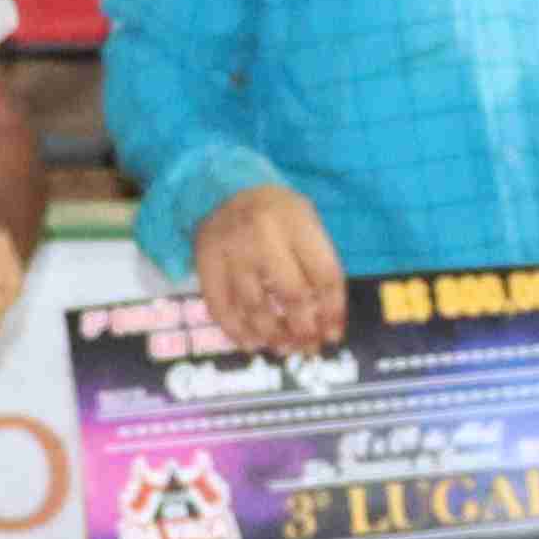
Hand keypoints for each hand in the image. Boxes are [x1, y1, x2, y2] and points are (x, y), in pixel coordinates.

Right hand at [192, 181, 346, 354]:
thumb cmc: (276, 215)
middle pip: (291, 293)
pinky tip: (251, 344)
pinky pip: (221, 306)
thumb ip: (317, 264)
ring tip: (283, 349)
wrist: (223, 190)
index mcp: (297, 220)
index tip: (333, 336)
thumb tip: (326, 321)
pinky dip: (236, 332)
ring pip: (255, 305)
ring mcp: (231, 247)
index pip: (324, 273)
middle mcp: (264, 232)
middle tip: (307, 348)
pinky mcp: (205, 261)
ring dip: (272, 336)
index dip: (333, 311)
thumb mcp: (306, 222)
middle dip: (303, 329)